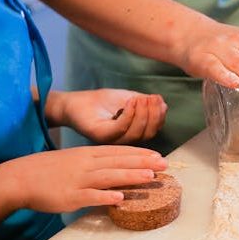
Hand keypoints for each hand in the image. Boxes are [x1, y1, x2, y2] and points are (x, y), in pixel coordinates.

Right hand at [6, 146, 167, 212]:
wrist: (19, 178)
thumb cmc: (47, 171)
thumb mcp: (73, 161)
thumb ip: (94, 164)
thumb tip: (115, 172)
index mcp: (87, 154)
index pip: (118, 151)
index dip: (140, 153)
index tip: (158, 156)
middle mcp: (85, 164)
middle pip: (118, 161)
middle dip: (143, 162)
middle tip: (165, 165)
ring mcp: (78, 180)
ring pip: (109, 176)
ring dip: (131, 176)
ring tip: (150, 177)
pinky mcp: (69, 196)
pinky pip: (90, 196)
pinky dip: (106, 197)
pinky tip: (121, 199)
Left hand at [48, 89, 166, 143]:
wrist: (75, 102)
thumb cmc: (101, 102)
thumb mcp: (128, 98)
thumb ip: (144, 103)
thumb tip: (163, 105)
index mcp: (132, 133)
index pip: (153, 130)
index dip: (159, 116)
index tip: (160, 100)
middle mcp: (124, 141)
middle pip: (147, 134)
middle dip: (153, 115)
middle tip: (152, 99)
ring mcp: (112, 140)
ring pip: (135, 133)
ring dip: (142, 114)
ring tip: (141, 98)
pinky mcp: (100, 136)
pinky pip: (119, 128)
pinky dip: (128, 114)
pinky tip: (130, 101)